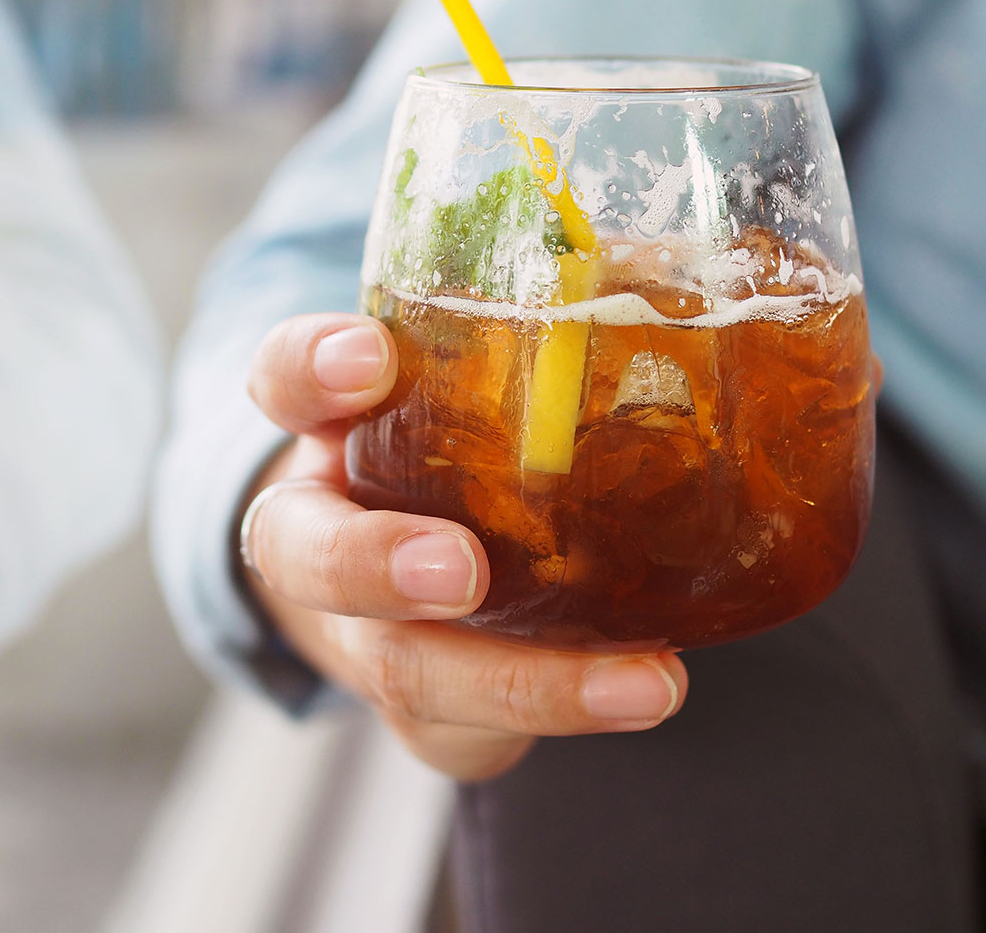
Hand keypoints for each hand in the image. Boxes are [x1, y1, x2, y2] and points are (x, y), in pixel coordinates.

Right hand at [240, 313, 687, 780]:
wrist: (407, 561)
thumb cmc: (455, 437)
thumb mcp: (481, 369)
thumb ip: (561, 317)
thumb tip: (697, 258)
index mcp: (334, 429)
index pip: (288, 382)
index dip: (311, 370)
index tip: (366, 358)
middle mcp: (330, 534)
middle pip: (307, 556)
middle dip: (375, 563)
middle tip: (457, 570)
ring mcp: (373, 634)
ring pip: (409, 670)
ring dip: (522, 680)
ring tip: (642, 683)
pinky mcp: (432, 708)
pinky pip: (481, 728)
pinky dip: (567, 706)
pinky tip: (652, 686)